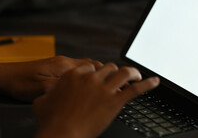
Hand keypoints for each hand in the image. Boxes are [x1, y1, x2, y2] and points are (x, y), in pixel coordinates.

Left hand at [0, 56, 102, 100]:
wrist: (6, 76)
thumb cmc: (21, 83)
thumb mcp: (42, 89)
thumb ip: (62, 87)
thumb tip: (80, 90)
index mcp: (64, 66)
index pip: (92, 66)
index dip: (105, 73)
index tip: (114, 81)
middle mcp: (64, 62)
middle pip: (90, 65)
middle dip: (102, 74)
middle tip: (110, 84)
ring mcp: (59, 64)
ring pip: (83, 67)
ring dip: (92, 74)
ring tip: (99, 86)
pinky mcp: (54, 67)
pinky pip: (74, 70)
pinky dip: (82, 76)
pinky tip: (81, 86)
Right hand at [33, 63, 159, 137]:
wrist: (61, 135)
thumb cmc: (51, 122)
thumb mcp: (42, 102)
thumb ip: (47, 95)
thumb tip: (45, 96)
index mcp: (74, 75)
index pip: (91, 66)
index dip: (98, 71)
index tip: (101, 76)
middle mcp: (91, 78)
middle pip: (108, 67)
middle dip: (114, 72)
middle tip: (118, 79)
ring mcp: (104, 89)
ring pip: (123, 72)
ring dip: (132, 72)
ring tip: (137, 75)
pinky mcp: (115, 101)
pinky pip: (136, 89)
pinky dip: (147, 84)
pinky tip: (155, 82)